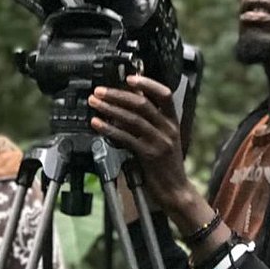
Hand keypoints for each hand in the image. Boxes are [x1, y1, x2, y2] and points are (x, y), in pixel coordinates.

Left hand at [88, 76, 201, 222]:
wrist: (175, 190)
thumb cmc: (167, 165)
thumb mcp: (164, 139)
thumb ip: (151, 122)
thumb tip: (129, 105)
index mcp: (173, 122)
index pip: (165, 95)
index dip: (147, 84)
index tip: (130, 78)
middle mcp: (168, 129)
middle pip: (142, 103)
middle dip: (118, 94)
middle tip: (100, 91)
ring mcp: (159, 141)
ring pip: (132, 118)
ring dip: (110, 108)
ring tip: (94, 104)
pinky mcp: (149, 155)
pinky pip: (126, 137)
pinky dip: (109, 128)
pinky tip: (98, 124)